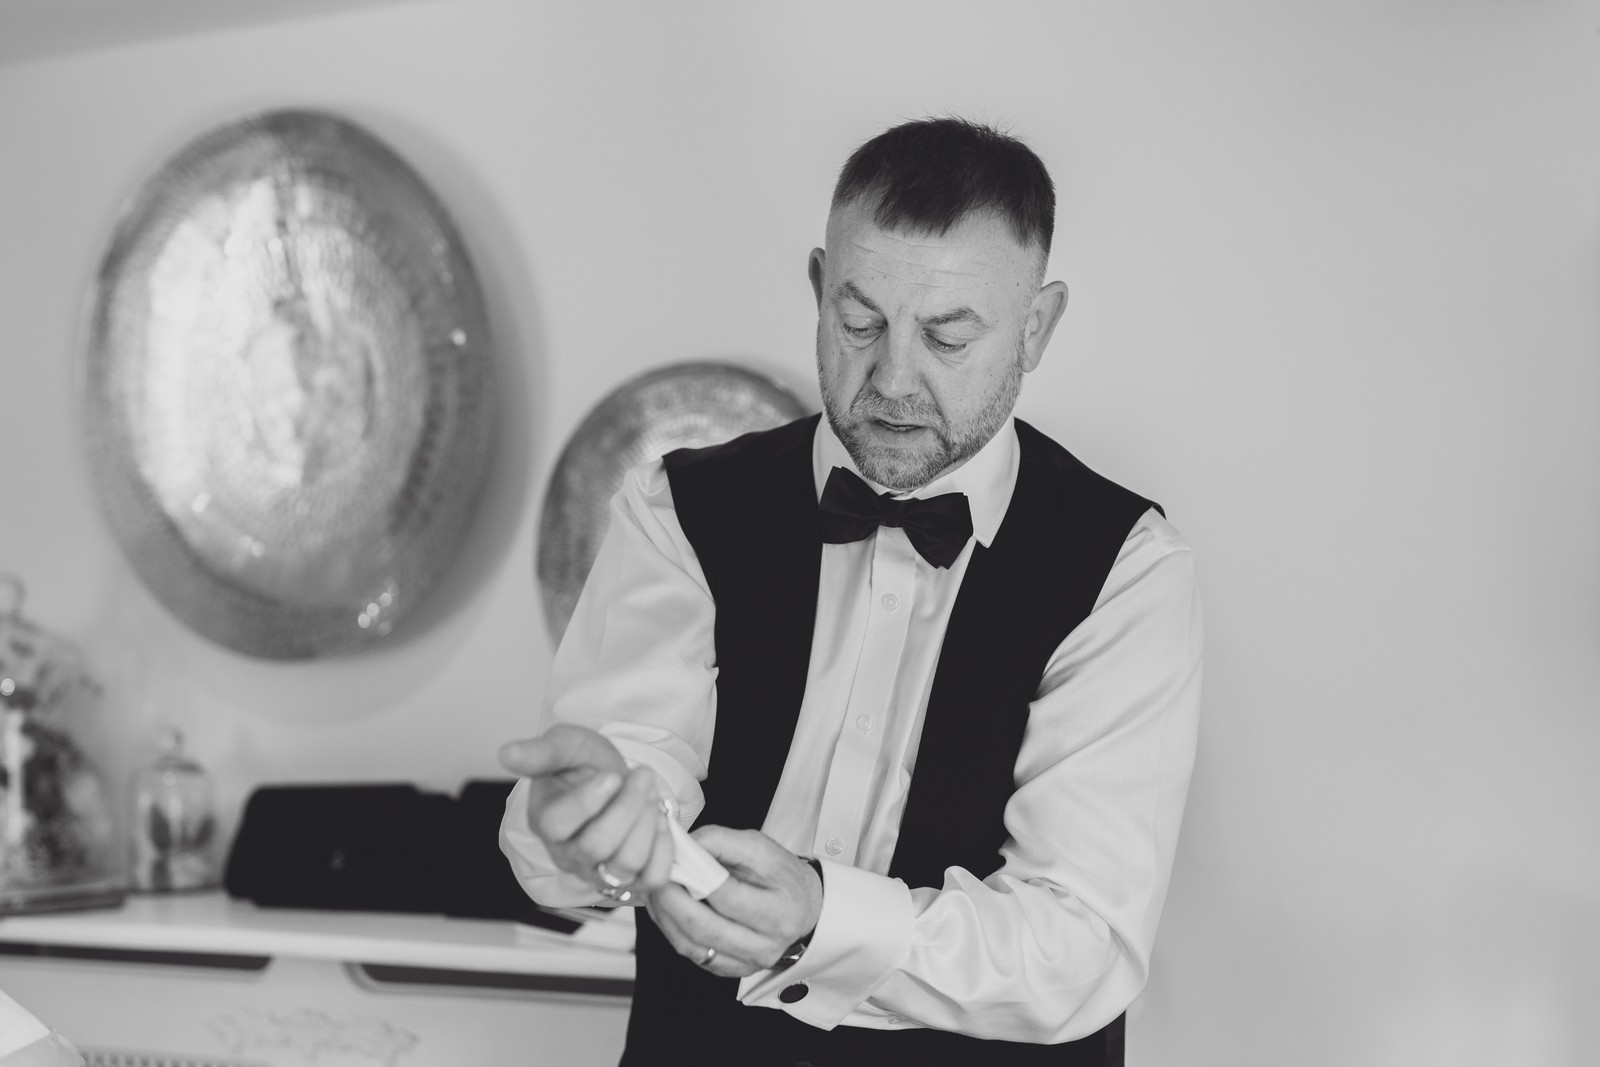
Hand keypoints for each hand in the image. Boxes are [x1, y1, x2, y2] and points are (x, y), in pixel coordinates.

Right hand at [499, 725, 674, 899]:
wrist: (613, 779)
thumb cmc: (584, 766)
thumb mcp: (564, 746)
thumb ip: (540, 752)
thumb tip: (506, 753)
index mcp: (546, 821)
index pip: (558, 825)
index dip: (588, 801)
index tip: (610, 776)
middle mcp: (569, 855)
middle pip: (597, 846)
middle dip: (627, 806)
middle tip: (641, 777)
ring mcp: (599, 872)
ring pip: (626, 863)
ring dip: (647, 823)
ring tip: (650, 795)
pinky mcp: (631, 881)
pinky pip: (653, 878)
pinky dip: (663, 849)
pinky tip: (659, 821)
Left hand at [646, 826, 821, 977]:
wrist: (801, 908)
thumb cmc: (781, 876)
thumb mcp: (762, 847)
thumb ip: (723, 842)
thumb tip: (685, 847)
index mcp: (780, 912)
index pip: (728, 896)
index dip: (695, 876)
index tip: (672, 858)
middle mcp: (766, 945)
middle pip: (706, 927)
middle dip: (671, 900)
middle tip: (653, 876)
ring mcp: (747, 963)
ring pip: (693, 945)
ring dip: (665, 917)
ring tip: (655, 890)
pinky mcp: (730, 970)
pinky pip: (692, 954)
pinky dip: (671, 930)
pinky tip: (664, 909)